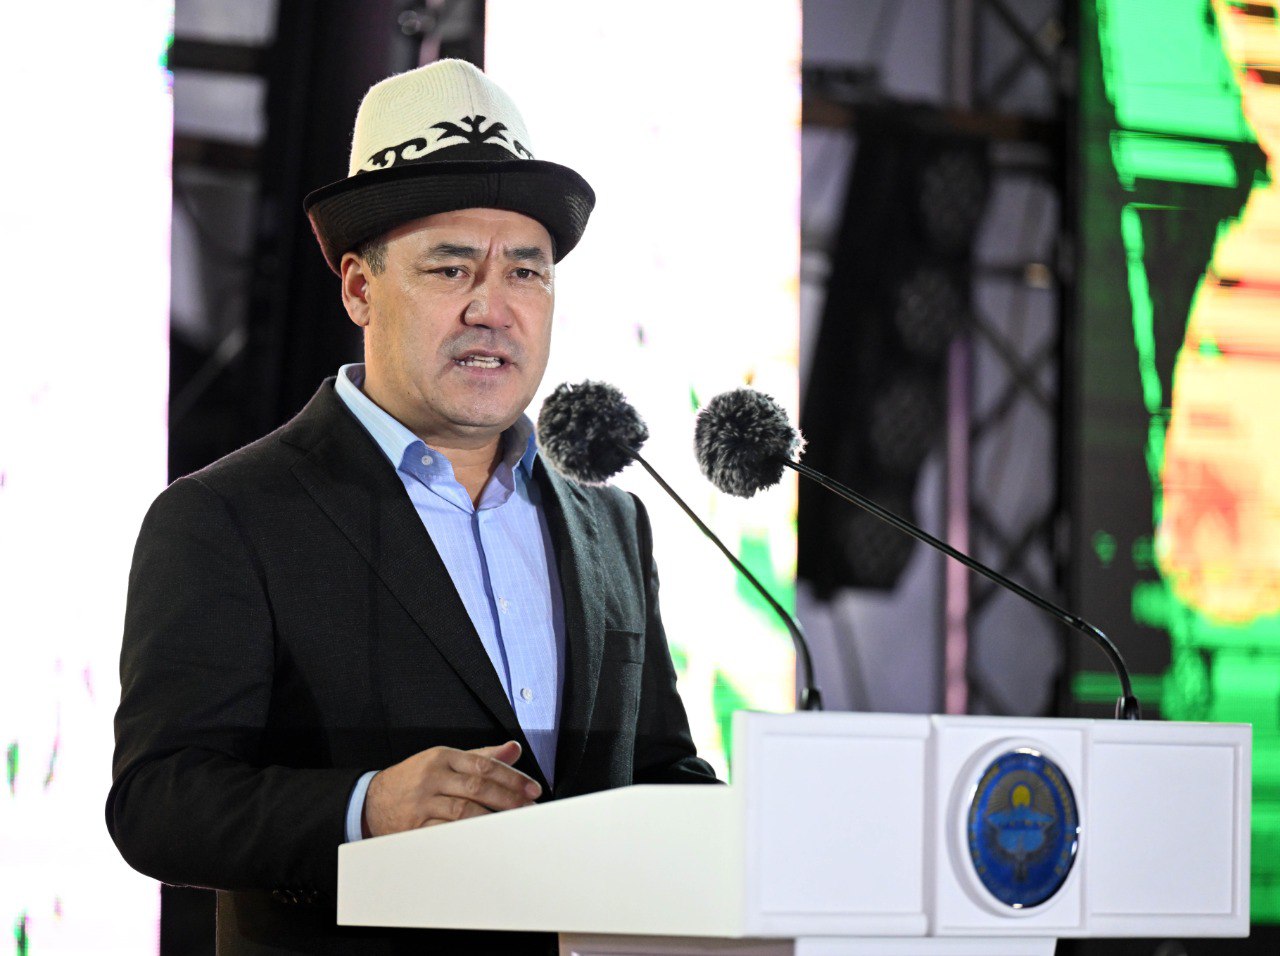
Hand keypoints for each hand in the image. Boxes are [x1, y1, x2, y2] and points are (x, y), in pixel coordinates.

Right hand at [362, 740, 540, 836]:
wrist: (372, 800)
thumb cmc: (415, 779)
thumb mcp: (445, 760)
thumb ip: (481, 756)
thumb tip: (513, 749)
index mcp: (443, 757)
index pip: (484, 765)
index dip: (512, 777)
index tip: (533, 790)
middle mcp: (432, 776)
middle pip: (477, 786)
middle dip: (508, 799)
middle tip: (530, 810)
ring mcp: (422, 802)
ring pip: (463, 810)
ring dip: (492, 819)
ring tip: (513, 826)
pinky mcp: (414, 826)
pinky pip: (445, 832)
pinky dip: (467, 836)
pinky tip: (485, 839)